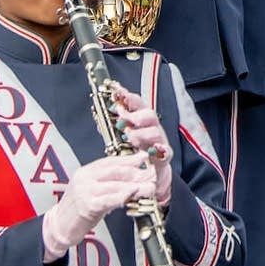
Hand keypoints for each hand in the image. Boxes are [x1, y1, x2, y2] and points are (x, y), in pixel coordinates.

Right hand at [40, 153, 156, 260]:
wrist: (58, 227)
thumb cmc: (77, 210)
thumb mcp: (93, 191)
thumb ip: (109, 184)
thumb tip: (133, 179)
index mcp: (86, 172)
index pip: (111, 161)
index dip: (129, 159)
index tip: (144, 157)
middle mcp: (84, 178)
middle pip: (115, 171)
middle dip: (136, 172)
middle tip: (151, 173)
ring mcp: (84, 191)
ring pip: (115, 185)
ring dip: (135, 186)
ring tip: (149, 187)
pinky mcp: (87, 206)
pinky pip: (109, 199)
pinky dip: (122, 196)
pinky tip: (133, 195)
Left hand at [112, 88, 173, 205]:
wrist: (151, 172)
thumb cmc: (135, 150)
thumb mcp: (122, 136)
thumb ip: (112, 125)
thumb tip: (98, 114)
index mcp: (141, 119)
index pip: (136, 103)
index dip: (127, 97)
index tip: (117, 93)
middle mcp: (152, 127)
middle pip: (148, 114)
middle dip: (134, 115)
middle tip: (121, 119)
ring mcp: (159, 140)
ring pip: (155, 131)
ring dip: (141, 133)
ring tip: (129, 137)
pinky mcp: (164, 156)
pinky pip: (166, 151)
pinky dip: (160, 149)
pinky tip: (152, 150)